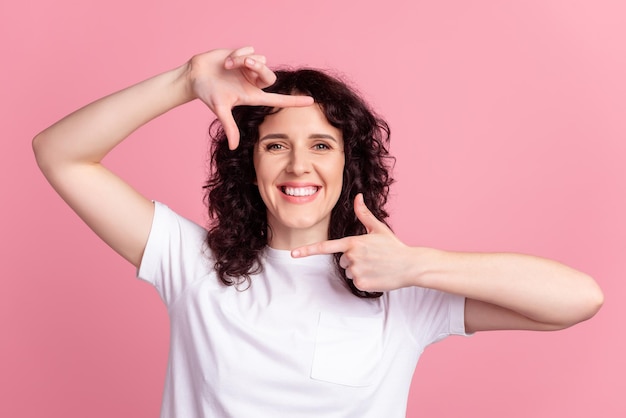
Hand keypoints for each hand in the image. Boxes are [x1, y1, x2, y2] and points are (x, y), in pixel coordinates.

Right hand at [185, 46, 313, 148]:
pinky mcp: (244, 55)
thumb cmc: (207, 93)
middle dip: (258, 68)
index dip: (294, 101)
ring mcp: (250, 68)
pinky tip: (227, 60)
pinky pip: (251, 50)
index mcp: (252, 95)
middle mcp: (254, 82)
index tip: (310, 101)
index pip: (278, 99)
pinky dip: (238, 54)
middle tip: (244, 65)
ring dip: (243, 60)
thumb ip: (229, 127)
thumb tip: (233, 148)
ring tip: (228, 66)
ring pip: (261, 60)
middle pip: (271, 75)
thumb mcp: (220, 109)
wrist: (195, 75)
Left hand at [292, 194, 417, 291]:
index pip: (325, 247)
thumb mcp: (378, 228)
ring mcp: (356, 271)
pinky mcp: (362, 283)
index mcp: (353, 242)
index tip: (293, 254)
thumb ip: (364, 214)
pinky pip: (356, 282)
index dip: (308, 250)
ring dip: (359, 270)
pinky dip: (365, 280)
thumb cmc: (393, 246)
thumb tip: (358, 197)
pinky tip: (377, 275)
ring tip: (376, 266)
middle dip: (354, 259)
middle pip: (342, 261)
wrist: (410, 265)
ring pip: (348, 272)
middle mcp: (352, 256)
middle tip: (371, 257)